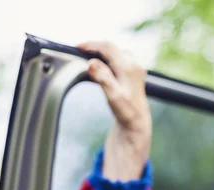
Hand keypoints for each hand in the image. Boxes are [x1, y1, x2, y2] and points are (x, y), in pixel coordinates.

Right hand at [77, 41, 151, 180]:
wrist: (137, 120)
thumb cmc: (125, 110)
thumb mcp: (112, 96)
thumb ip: (103, 78)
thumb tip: (91, 62)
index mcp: (129, 67)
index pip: (108, 47)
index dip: (91, 44)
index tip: (77, 47)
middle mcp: (134, 64)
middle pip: (111, 47)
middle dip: (95, 46)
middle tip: (79, 51)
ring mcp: (136, 66)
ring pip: (115, 51)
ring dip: (101, 51)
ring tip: (87, 55)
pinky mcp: (134, 70)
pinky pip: (118, 57)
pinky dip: (107, 56)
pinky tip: (99, 62)